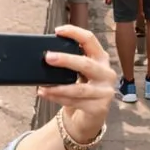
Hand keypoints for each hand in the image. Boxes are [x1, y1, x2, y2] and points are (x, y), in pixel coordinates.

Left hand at [38, 25, 116, 141]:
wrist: (87, 118)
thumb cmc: (80, 90)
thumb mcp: (77, 74)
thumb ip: (69, 64)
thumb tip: (46, 55)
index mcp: (101, 58)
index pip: (90, 40)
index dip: (74, 32)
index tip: (58, 31)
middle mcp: (107, 73)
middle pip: (86, 63)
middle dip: (65, 60)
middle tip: (48, 57)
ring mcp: (106, 91)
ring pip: (79, 88)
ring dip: (58, 87)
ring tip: (42, 86)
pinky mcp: (100, 108)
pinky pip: (75, 102)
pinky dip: (58, 98)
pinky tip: (47, 95)